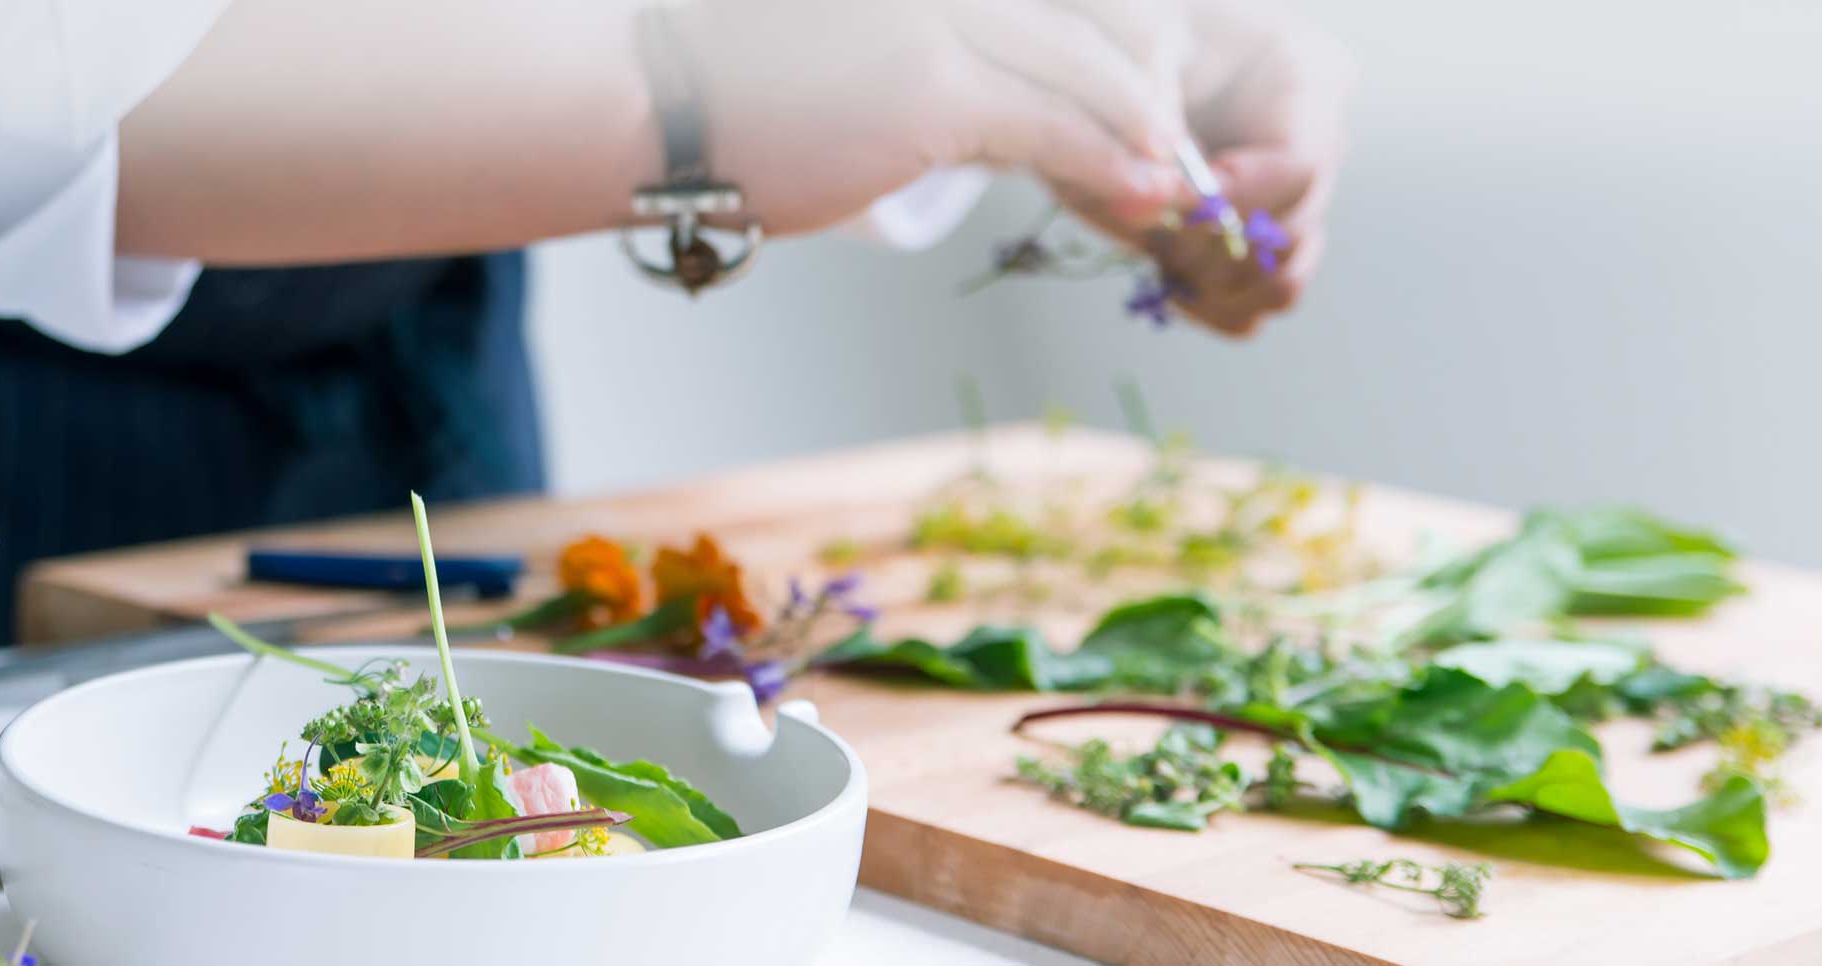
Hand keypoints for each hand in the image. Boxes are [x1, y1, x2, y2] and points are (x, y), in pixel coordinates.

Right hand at [673, 0, 1192, 235]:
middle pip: (1100, 12)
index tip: (1149, 88)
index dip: (1125, 35)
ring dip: (1145, 127)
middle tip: (1171, 135)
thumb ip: (942, 54)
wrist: (647, 107)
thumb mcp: (856, 42)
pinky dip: (1113, 160)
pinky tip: (1144, 188)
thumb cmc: (733, 84)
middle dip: (1151, 77)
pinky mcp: (929, 85)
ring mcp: (942, 13)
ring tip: (1174, 173)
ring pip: (1090, 67)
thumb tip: (1021, 112)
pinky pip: (1054, 124)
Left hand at [1056, 0, 1354, 335]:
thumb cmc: (1139, 34)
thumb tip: (1153, 193)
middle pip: (1289, 236)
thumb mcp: (1143, 40)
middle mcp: (1320, 145)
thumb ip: (1149, 103)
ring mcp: (1298, 201)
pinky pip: (1253, 307)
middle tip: (1141, 218)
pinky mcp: (1263, 245)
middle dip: (1204, 243)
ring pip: (1278, 284)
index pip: (1299, 169)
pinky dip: (1205, 305)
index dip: (1230, 200)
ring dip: (1204, 279)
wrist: (1120, 61)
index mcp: (1309, 80)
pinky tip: (1162, 271)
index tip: (1159, 202)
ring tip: (1151, 240)